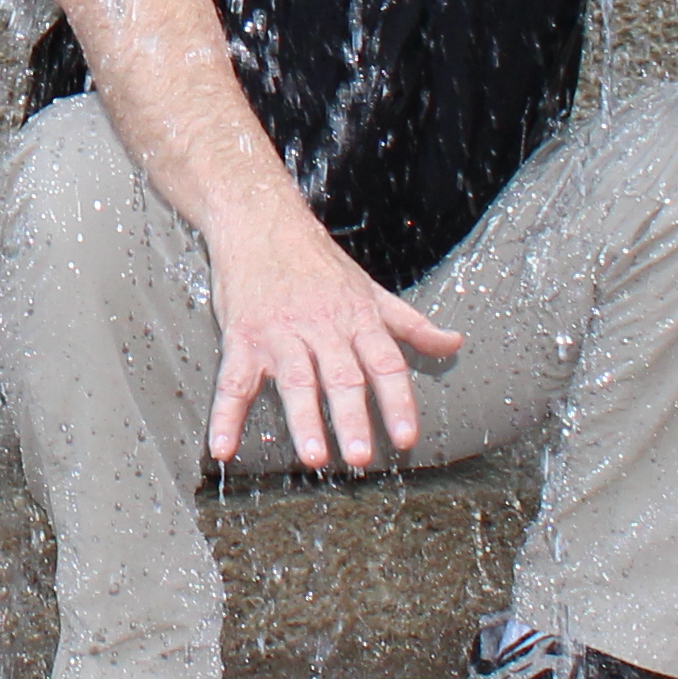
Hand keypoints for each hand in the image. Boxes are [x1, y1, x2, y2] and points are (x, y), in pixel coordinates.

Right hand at [203, 213, 466, 472]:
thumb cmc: (317, 261)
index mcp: (356, 319)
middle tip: (361, 458)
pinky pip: (234, 381)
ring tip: (313, 457)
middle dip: (351, 418)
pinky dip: (226, 415)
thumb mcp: (370, 289)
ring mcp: (280, 332)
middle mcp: (321, 327)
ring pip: (295, 379)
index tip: (406, 439)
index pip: (385, 364)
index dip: (397, 402)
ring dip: (303, 419)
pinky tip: (223, 446)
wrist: (260, 221)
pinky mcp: (242, 336)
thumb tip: (453, 343)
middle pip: (341, 376)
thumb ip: (411, 324)